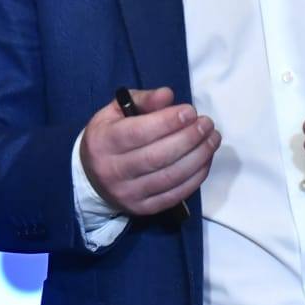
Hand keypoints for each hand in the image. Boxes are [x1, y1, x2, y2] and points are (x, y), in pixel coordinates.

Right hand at [79, 86, 219, 216]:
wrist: (91, 178)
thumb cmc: (109, 137)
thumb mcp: (116, 111)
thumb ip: (143, 100)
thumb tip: (168, 95)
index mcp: (104, 142)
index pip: (139, 133)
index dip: (168, 122)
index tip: (190, 111)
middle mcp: (113, 170)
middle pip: (158, 156)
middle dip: (189, 138)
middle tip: (207, 124)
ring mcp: (129, 193)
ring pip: (170, 177)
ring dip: (198, 157)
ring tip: (213, 139)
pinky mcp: (143, 209)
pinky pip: (175, 194)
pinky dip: (196, 177)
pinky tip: (206, 159)